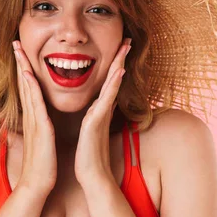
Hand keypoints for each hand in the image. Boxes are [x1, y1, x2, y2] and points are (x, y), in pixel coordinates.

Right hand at [13, 40, 56, 196]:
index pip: (28, 88)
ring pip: (27, 89)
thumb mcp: (41, 140)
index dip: (24, 69)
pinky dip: (31, 88)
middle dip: (20, 62)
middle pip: (24, 83)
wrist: (37, 184)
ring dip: (23, 68)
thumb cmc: (41, 163)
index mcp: (34, 118)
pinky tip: (28, 76)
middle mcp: (31, 116)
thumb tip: (40, 120)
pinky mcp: (41, 128)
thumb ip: (40, 127)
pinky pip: (35, 104)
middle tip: (16, 42)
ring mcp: (34, 121)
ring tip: (20, 50)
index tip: (22, 53)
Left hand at [74, 37, 131, 187]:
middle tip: (127, 40)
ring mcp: (101, 114)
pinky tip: (117, 73)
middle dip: (120, 59)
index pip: (108, 82)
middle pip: (114, 79)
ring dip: (118, 66)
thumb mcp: (92, 131)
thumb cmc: (90, 155)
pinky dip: (112, 85)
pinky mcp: (97, 122)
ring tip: (124, 49)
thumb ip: (98, 117)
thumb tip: (102, 108)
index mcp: (98, 110)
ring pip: (112, 85)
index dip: (114, 65)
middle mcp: (102, 109)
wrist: (91, 176)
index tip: (119, 48)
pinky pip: (106, 99)